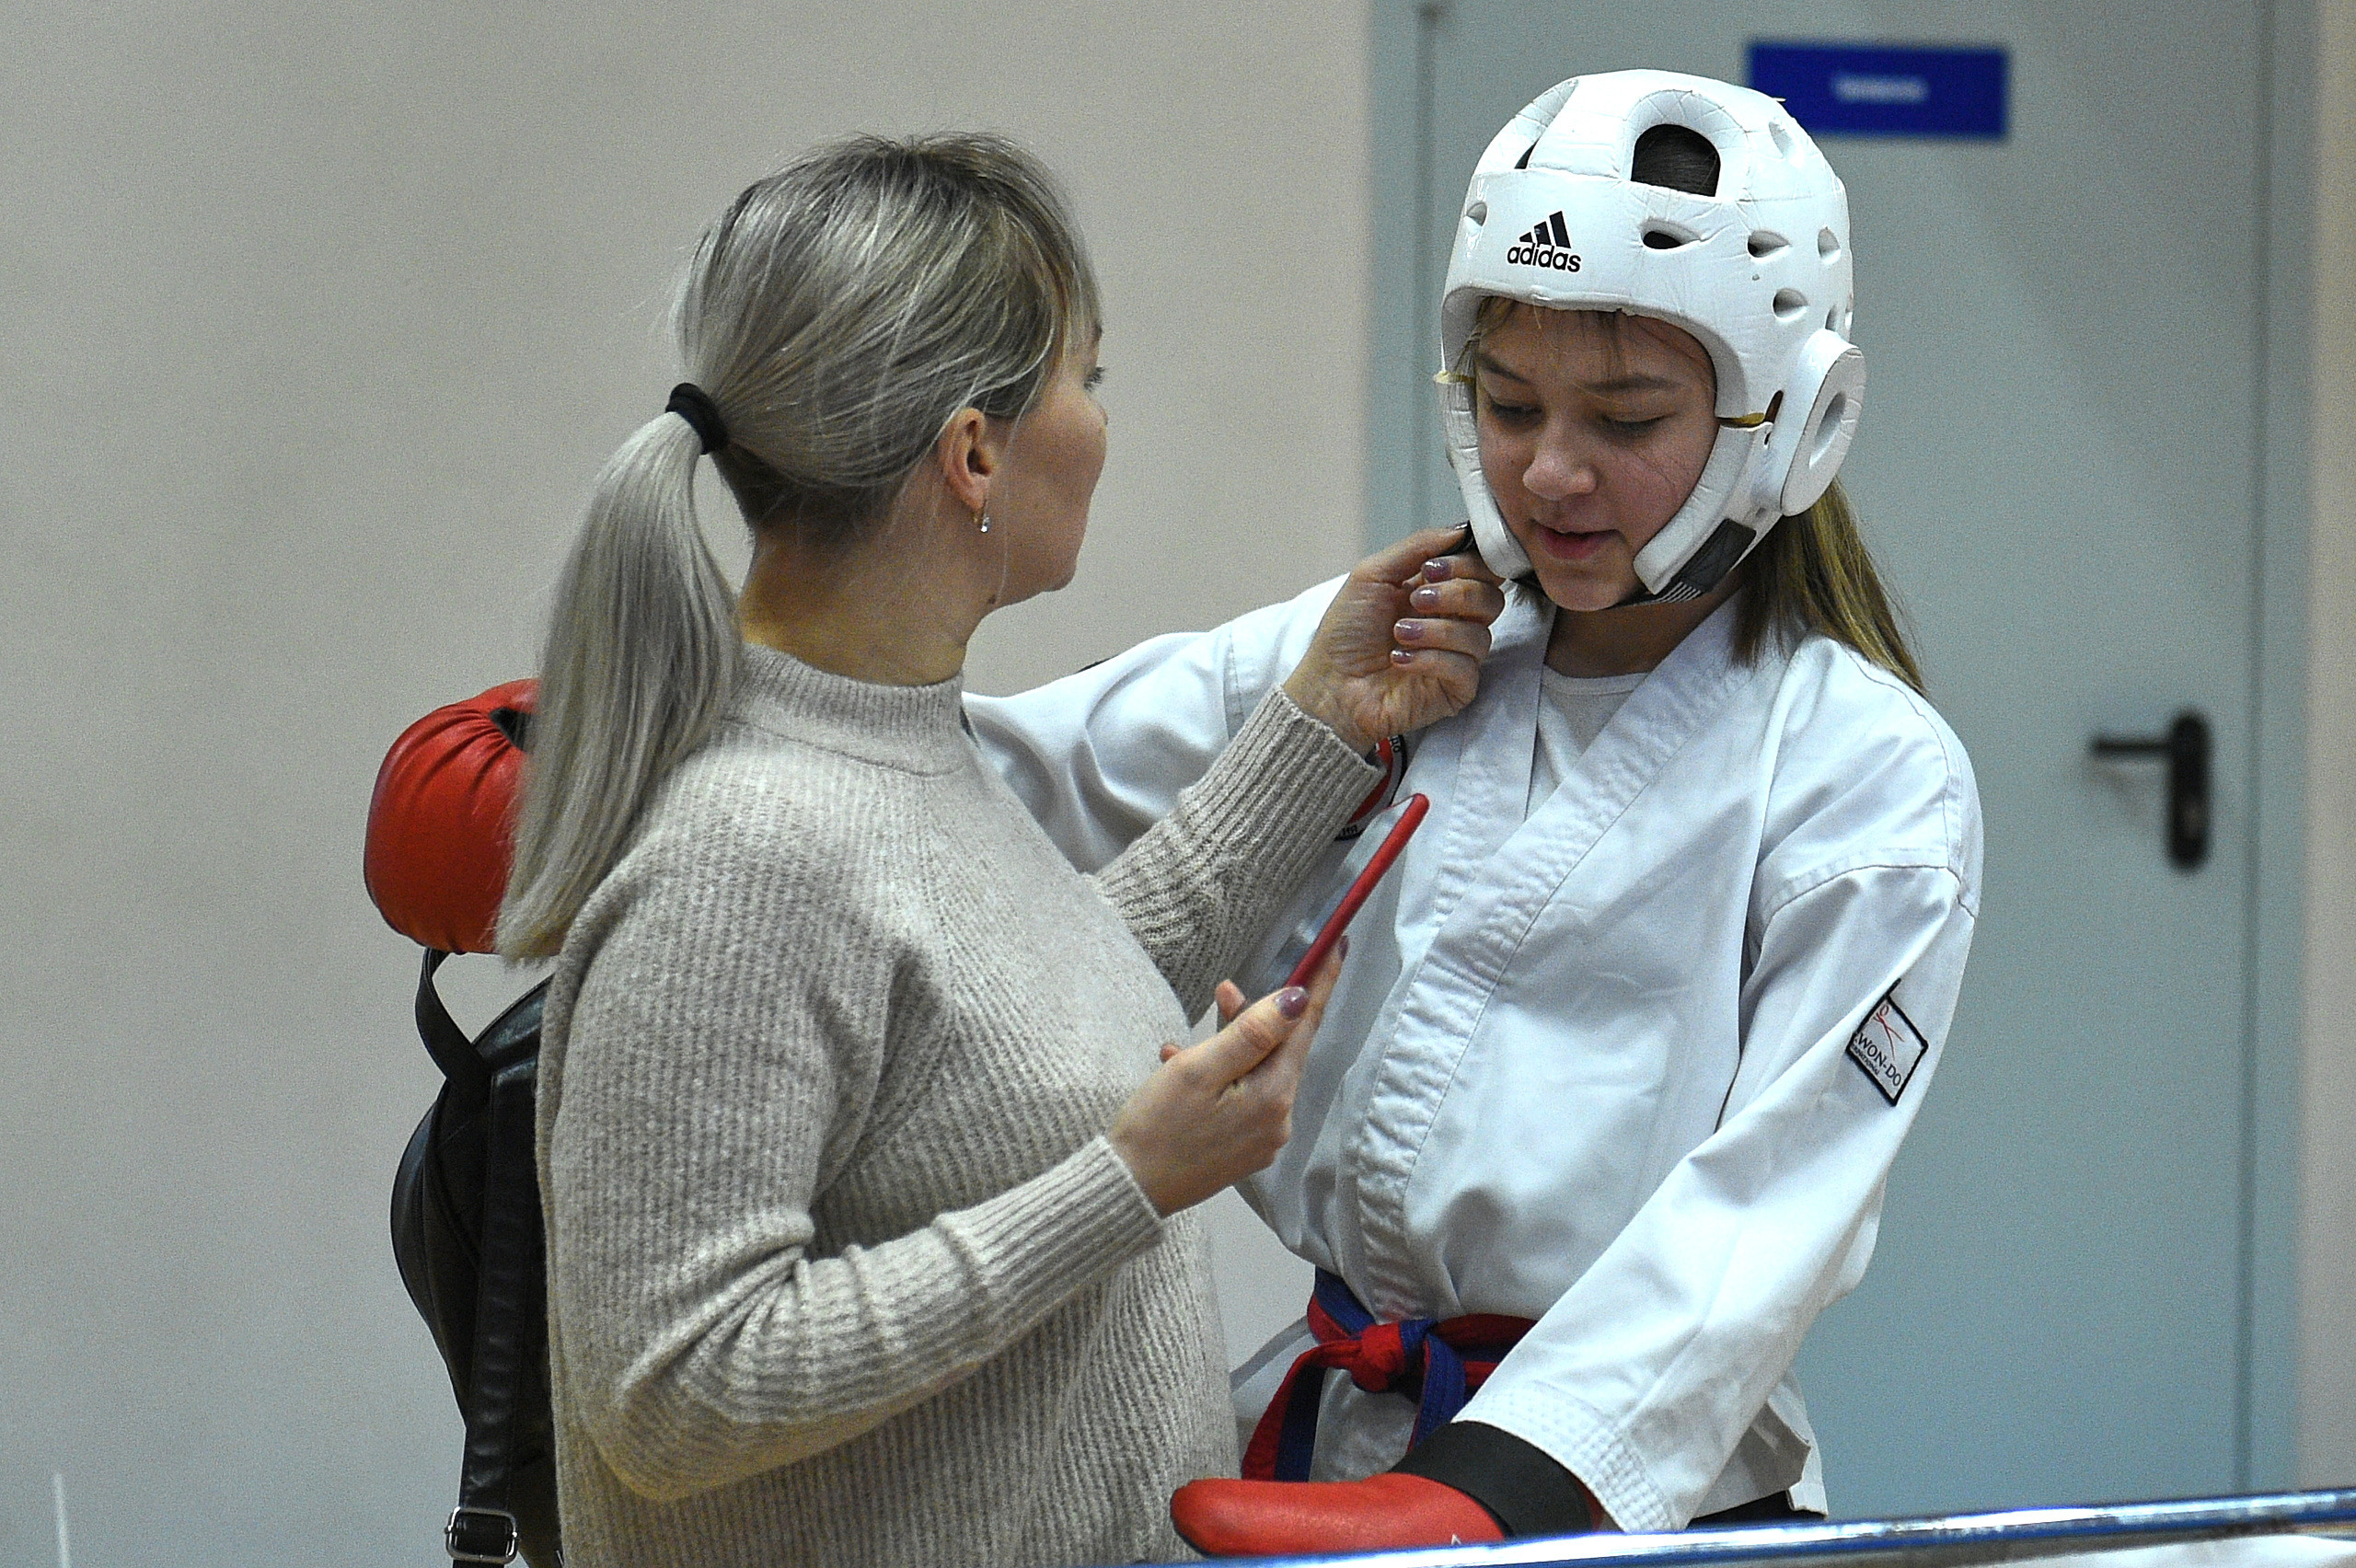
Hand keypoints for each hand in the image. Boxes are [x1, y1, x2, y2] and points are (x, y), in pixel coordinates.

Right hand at [1111, 942, 1346, 1214]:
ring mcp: (1263, 1137)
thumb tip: (1296, 999)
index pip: (1305, 1026)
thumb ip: (1250, 1033)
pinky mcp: (1244, 1147)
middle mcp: (1279, 1119)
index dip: (1321, 983)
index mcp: (1272, 1096)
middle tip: (1225, 989)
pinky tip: (1182, 1064)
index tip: (1336, 944)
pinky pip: (1243, 1096)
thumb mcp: (1198, 1070)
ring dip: (1233, 1043)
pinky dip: (1222, 1074)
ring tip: (1193, 1032)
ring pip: (1259, 1071)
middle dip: (1258, 1014)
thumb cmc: (1156, 1128)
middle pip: (1281, 1049)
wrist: (1129, 1191)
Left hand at [1283, 527, 1506, 754]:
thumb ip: (1417, 547)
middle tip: (1417, 600)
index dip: (1468, 564)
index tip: (1434, 567)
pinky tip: (1400, 660)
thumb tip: (1459, 530)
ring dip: (1436, 629)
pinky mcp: (1455, 689)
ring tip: (1399, 634)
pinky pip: (1465, 667)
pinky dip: (1431, 659)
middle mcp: (1452, 621)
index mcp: (1437, 591)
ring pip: (1480, 634)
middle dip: (1456, 593)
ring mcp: (1457, 656)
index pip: (1481, 570)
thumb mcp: (1372, 575)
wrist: (1329, 686)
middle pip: (1491, 598)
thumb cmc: (1345, 635)